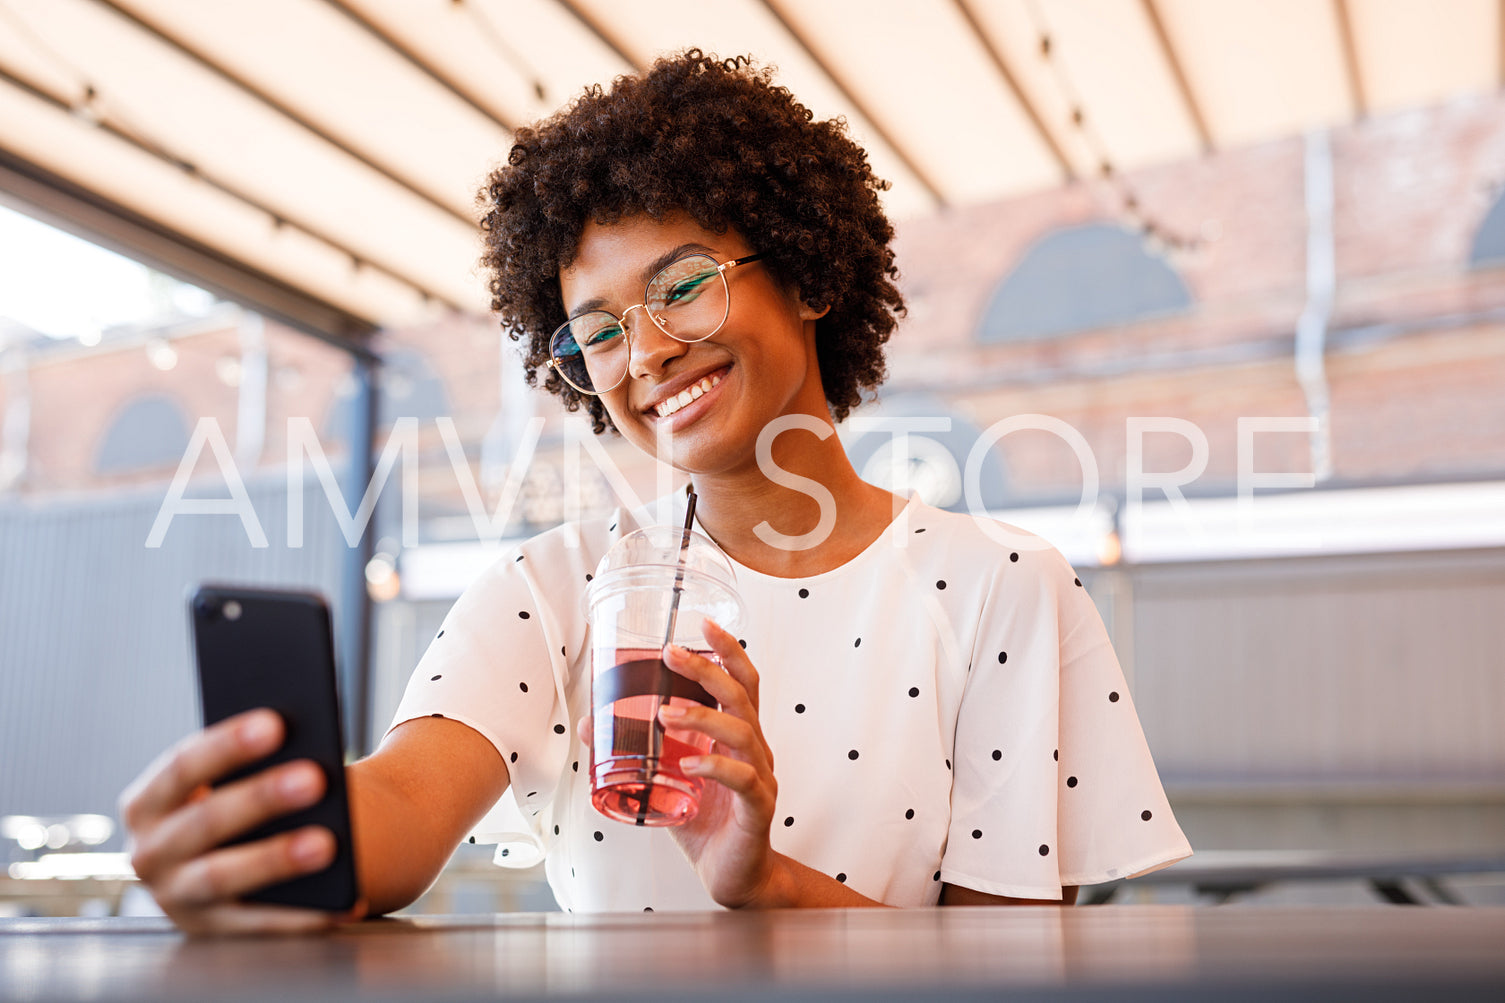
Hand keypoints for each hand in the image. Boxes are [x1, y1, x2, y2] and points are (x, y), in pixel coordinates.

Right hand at [118, 709, 366, 934]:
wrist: (215, 863)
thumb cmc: (232, 803)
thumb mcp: (223, 784)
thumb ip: (250, 766)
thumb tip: (305, 748)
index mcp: (147, 803)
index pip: (182, 767)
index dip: (227, 745)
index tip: (276, 723)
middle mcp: (149, 853)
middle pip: (205, 821)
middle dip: (260, 798)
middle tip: (314, 777)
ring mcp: (176, 898)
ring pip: (223, 877)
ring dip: (275, 860)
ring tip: (327, 844)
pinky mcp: (210, 933)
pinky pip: (259, 925)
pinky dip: (303, 915)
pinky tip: (345, 901)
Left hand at [656, 618, 781, 907]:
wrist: (735, 878)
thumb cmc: (706, 824)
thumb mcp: (665, 782)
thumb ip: (637, 753)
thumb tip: (592, 723)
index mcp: (738, 736)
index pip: (742, 682)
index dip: (728, 651)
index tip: (705, 624)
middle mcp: (754, 749)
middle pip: (741, 696)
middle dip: (707, 669)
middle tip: (671, 654)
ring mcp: (760, 777)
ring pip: (742, 732)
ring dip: (702, 717)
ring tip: (666, 713)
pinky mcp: (757, 809)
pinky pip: (744, 779)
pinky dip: (717, 767)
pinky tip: (692, 766)